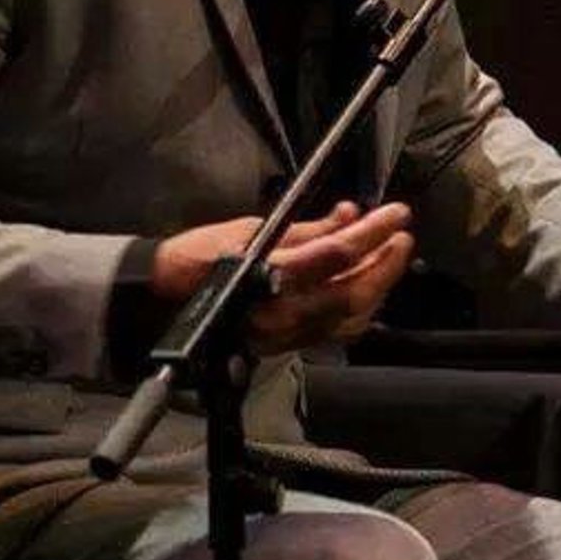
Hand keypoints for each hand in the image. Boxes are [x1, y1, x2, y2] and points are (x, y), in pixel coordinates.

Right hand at [153, 200, 414, 353]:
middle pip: (354, 294)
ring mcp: (286, 336)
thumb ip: (305, 229)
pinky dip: (358, 306)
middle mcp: (283, 314)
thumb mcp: (250, 230)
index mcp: (270, 279)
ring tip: (387, 255)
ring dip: (377, 285)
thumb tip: (348, 216)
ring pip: (351, 317)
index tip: (397, 213)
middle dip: (386, 264)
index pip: (338, 255)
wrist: (160, 302)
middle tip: (400, 235)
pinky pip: (336, 330)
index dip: (374, 232)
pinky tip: (365, 283)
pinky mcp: (286, 346)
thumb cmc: (197, 258)